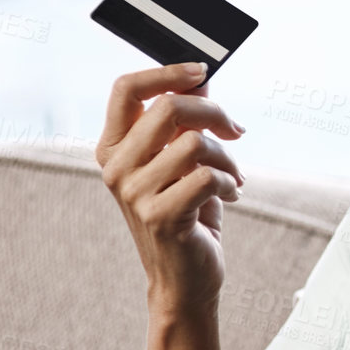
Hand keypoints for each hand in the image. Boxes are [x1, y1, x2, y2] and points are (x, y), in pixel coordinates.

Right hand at [96, 62, 246, 312]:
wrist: (185, 279)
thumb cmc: (187, 214)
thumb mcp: (182, 162)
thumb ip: (184, 123)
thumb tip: (199, 78)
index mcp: (113, 148)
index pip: (126, 89)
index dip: (167, 72)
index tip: (202, 71)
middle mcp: (116, 168)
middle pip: (168, 107)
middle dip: (214, 113)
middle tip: (236, 130)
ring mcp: (134, 193)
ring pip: (195, 143)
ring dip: (227, 158)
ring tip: (233, 177)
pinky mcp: (160, 216)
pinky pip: (208, 176)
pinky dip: (231, 182)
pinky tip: (231, 196)